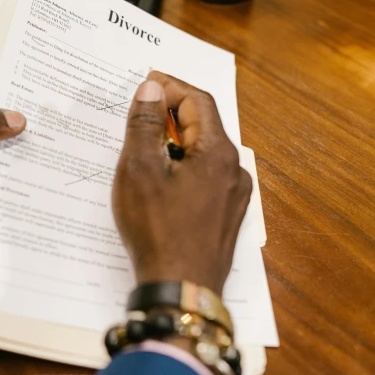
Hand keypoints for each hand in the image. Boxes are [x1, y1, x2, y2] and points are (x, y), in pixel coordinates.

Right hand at [112, 71, 251, 294]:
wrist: (182, 291)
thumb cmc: (158, 230)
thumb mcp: (140, 170)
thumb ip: (146, 124)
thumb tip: (151, 90)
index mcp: (218, 153)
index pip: (199, 100)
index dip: (171, 86)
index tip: (146, 83)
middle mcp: (234, 170)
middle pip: (206, 125)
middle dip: (174, 111)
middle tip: (143, 108)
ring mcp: (234, 196)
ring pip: (206, 152)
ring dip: (179, 140)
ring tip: (147, 143)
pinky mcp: (226, 217)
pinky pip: (207, 177)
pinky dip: (186, 165)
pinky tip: (162, 178)